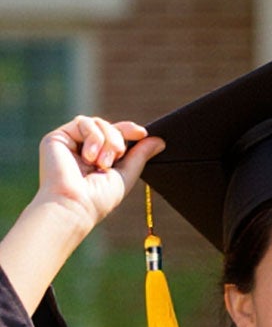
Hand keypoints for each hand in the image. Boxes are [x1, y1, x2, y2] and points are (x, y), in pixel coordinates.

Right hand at [33, 117, 158, 236]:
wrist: (75, 204)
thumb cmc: (99, 198)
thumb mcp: (126, 175)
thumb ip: (140, 156)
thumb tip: (159, 140)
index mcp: (98, 158)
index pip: (115, 135)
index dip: (128, 130)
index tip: (142, 133)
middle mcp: (83, 149)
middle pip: (108, 126)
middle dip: (118, 139)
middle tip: (116, 158)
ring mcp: (70, 142)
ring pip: (97, 122)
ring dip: (107, 140)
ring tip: (102, 163)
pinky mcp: (57, 137)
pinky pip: (83, 122)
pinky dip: (93, 137)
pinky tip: (89, 157)